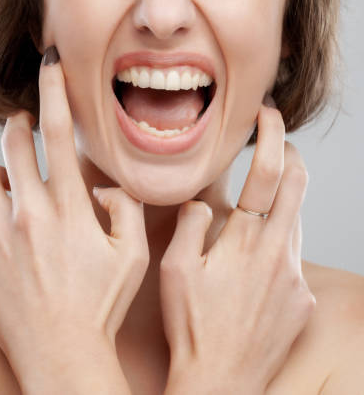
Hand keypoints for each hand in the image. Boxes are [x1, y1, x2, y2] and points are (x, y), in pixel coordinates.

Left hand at [0, 48, 148, 392]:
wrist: (62, 356)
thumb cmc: (102, 305)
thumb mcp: (133, 254)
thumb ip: (122, 208)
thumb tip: (102, 188)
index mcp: (69, 206)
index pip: (62, 133)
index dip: (56, 92)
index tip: (51, 64)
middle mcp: (30, 213)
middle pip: (13, 145)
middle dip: (18, 125)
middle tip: (24, 125)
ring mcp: (1, 237)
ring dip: (1, 174)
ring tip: (14, 184)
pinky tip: (8, 237)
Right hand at [160, 101, 315, 394]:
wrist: (221, 382)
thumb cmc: (191, 327)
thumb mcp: (176, 269)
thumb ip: (191, 224)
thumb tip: (202, 202)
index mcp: (245, 241)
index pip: (267, 171)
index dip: (269, 134)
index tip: (267, 112)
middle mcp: (278, 254)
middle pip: (299, 185)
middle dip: (290, 154)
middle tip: (275, 141)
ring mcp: (294, 277)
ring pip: (299, 218)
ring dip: (286, 197)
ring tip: (264, 195)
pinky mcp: (302, 298)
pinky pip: (296, 254)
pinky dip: (282, 238)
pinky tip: (259, 254)